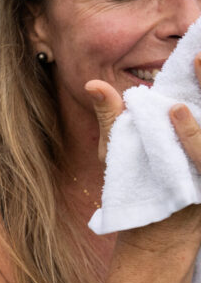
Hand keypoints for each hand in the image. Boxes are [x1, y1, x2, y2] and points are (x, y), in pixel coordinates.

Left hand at [90, 55, 200, 246]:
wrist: (153, 232)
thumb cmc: (136, 183)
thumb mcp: (119, 147)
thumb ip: (110, 115)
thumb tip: (92, 85)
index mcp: (190, 123)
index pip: (200, 92)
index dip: (200, 73)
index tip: (195, 50)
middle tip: (198, 57)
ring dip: (197, 124)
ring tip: (176, 107)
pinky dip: (195, 140)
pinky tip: (179, 118)